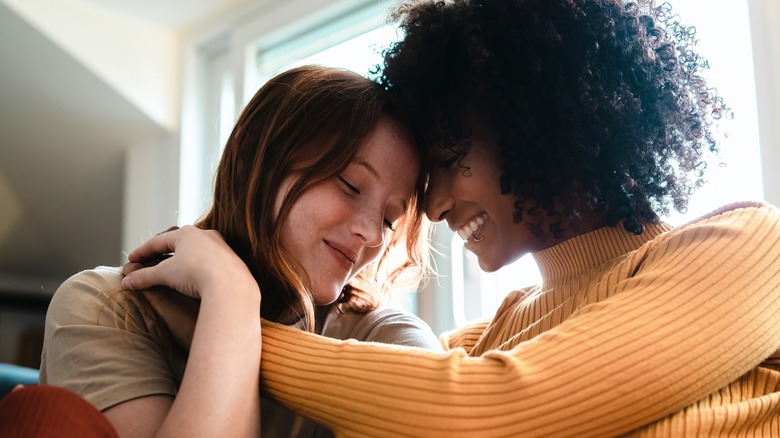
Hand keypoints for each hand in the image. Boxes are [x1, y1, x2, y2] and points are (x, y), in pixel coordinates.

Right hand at [122, 225, 257, 301]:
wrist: (230, 285)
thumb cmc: (197, 274)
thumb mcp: (165, 274)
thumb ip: (144, 277)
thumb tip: (127, 282)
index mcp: (186, 234)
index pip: (158, 241)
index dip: (143, 251)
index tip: (131, 259)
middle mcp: (204, 235)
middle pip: (178, 242)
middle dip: (163, 251)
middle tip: (151, 259)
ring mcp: (220, 246)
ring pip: (196, 250)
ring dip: (182, 258)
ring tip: (173, 267)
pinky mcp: (231, 259)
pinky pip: (209, 261)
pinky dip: (198, 266)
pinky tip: (195, 276)